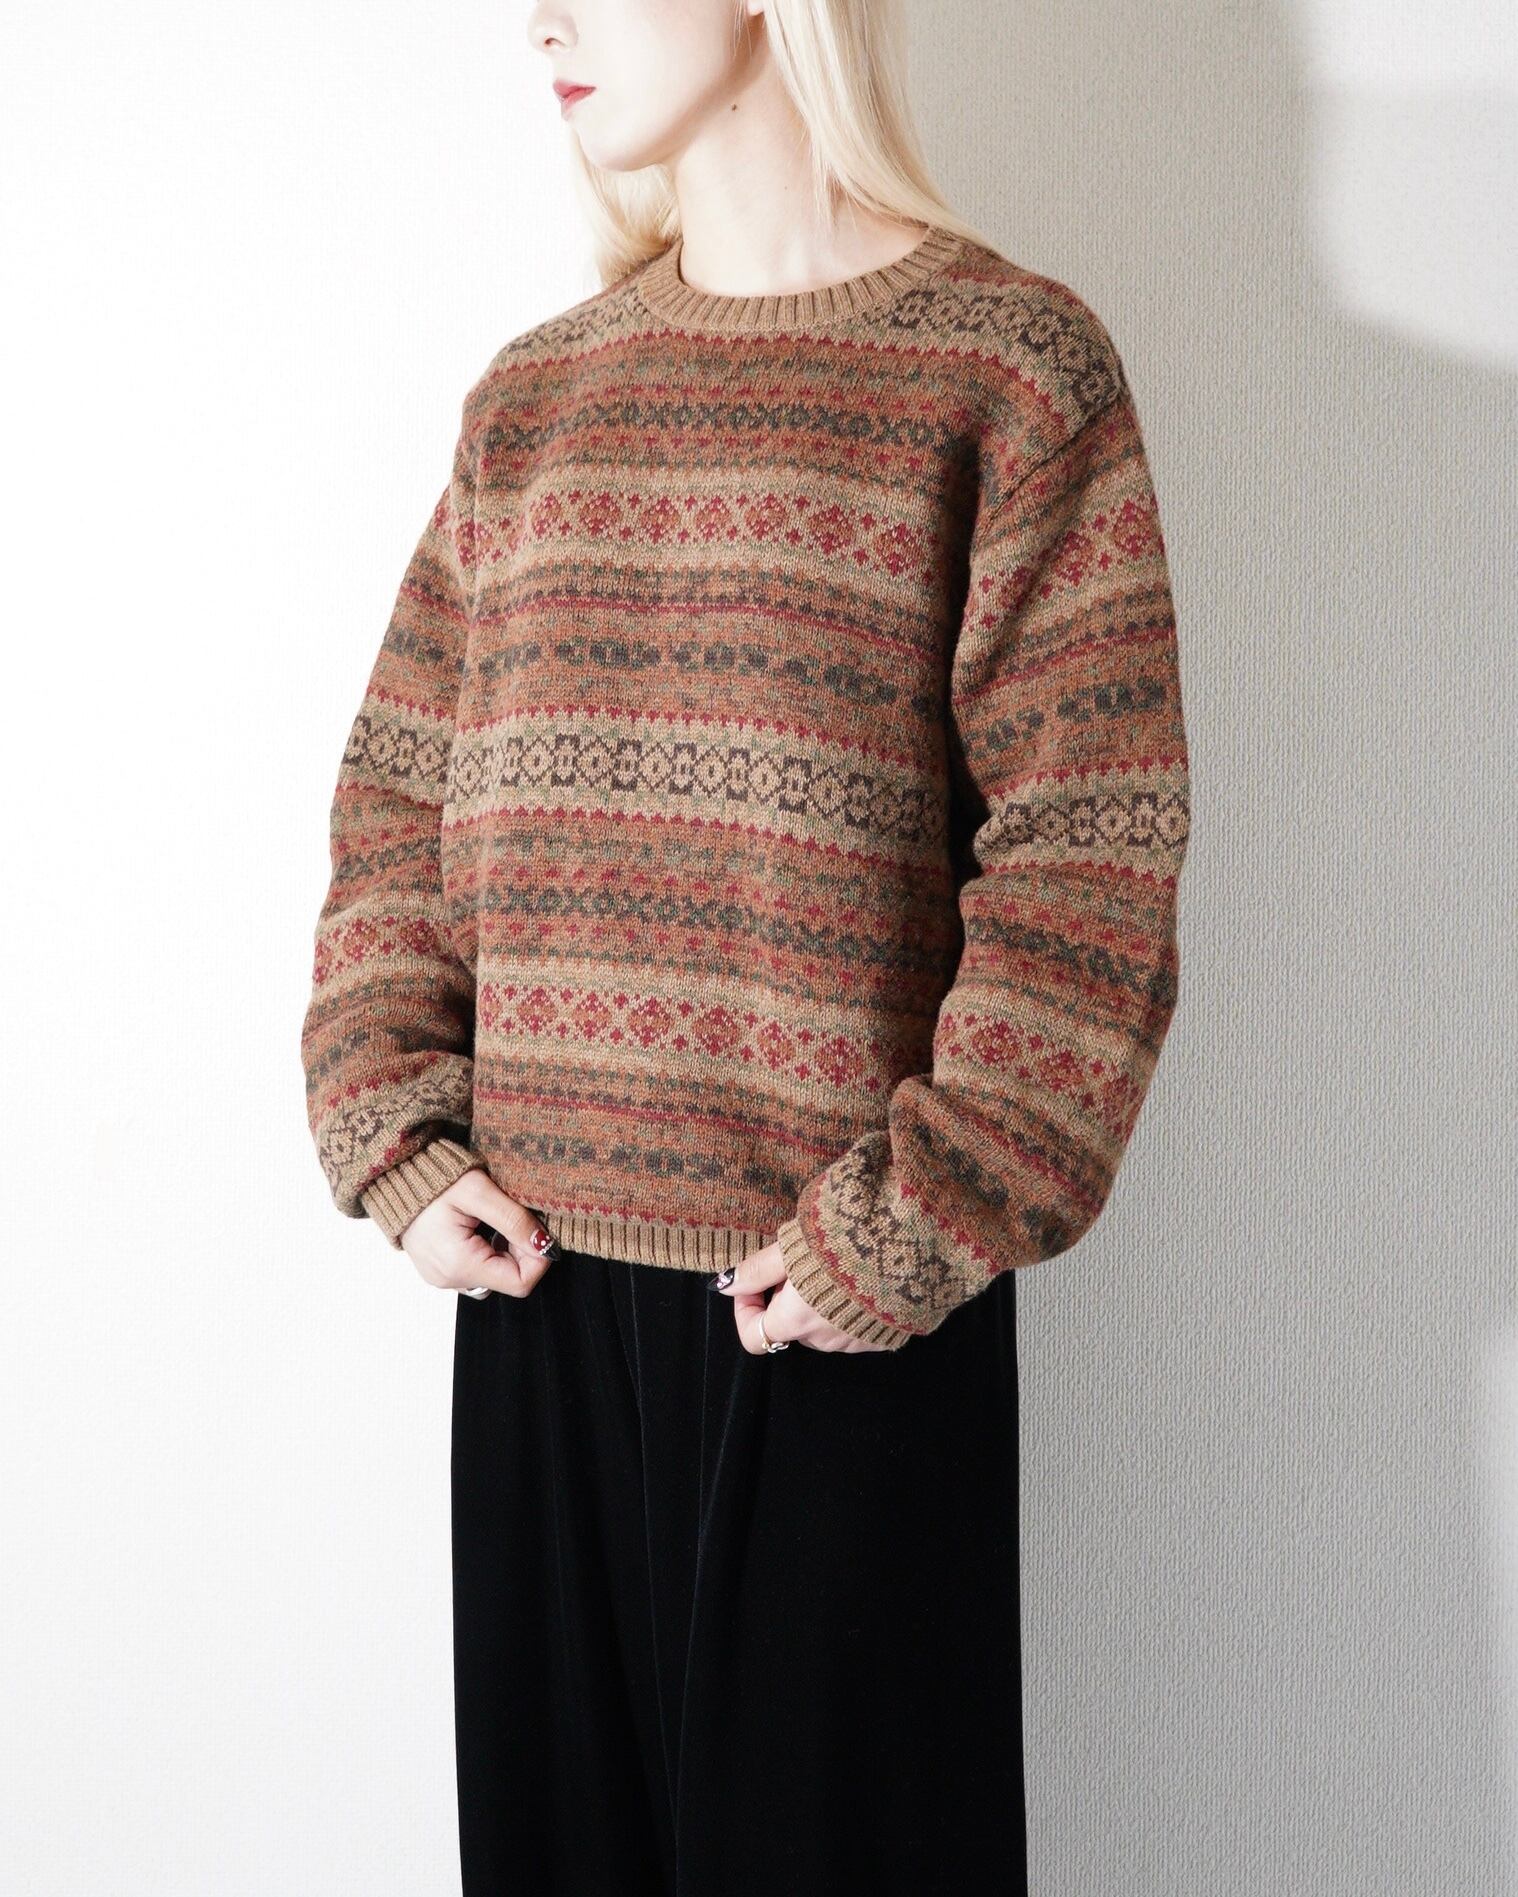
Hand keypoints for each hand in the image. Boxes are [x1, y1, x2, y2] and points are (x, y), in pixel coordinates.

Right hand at [400, 1167, 556, 1297]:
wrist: (393, 1174)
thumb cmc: (432, 1178)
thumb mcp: (478, 1191)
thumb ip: (514, 1220)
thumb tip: (545, 1245)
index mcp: (459, 1265)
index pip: (520, 1283)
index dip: (538, 1257)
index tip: (536, 1228)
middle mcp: (449, 1279)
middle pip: (508, 1279)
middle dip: (521, 1250)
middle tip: (513, 1215)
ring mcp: (441, 1276)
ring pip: (494, 1275)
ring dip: (504, 1250)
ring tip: (493, 1219)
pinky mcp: (438, 1268)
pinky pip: (476, 1269)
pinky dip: (487, 1250)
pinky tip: (479, 1225)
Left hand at [711, 1241, 897, 1353]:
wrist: (913, 1242)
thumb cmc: (846, 1239)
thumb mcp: (790, 1246)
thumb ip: (755, 1270)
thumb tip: (722, 1286)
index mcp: (796, 1320)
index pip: (753, 1338)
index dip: (747, 1309)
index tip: (757, 1282)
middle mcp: (824, 1339)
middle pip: (790, 1327)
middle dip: (787, 1299)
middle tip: (801, 1261)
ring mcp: (857, 1341)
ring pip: (823, 1326)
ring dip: (819, 1304)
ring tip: (836, 1264)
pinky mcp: (886, 1336)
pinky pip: (855, 1328)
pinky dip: (850, 1308)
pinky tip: (862, 1276)